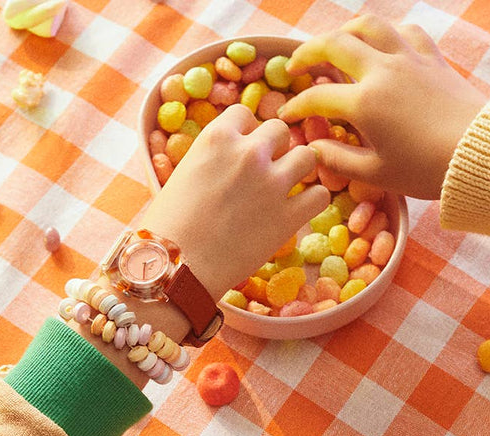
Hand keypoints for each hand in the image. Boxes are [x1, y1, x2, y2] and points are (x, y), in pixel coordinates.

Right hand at [72, 106, 329, 387]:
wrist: (176, 266)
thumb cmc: (169, 226)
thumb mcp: (184, 174)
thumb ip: (212, 159)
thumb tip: (228, 162)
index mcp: (217, 137)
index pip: (246, 115)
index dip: (247, 133)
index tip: (243, 153)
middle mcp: (249, 153)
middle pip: (280, 131)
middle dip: (275, 149)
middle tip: (266, 172)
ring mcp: (273, 184)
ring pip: (307, 156)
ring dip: (300, 170)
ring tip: (287, 188)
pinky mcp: (289, 216)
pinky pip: (320, 195)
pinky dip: (313, 201)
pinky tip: (300, 210)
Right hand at [279, 15, 486, 198]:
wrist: (479, 155)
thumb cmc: (426, 171)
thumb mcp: (378, 175)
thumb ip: (340, 161)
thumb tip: (313, 151)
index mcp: (365, 103)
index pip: (318, 97)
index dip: (297, 106)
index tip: (286, 115)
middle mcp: (383, 71)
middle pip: (334, 44)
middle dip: (308, 52)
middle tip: (296, 65)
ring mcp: (409, 59)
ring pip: (370, 25)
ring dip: (345, 29)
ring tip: (336, 43)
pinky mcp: (433, 59)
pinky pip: (407, 33)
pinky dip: (390, 34)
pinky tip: (386, 46)